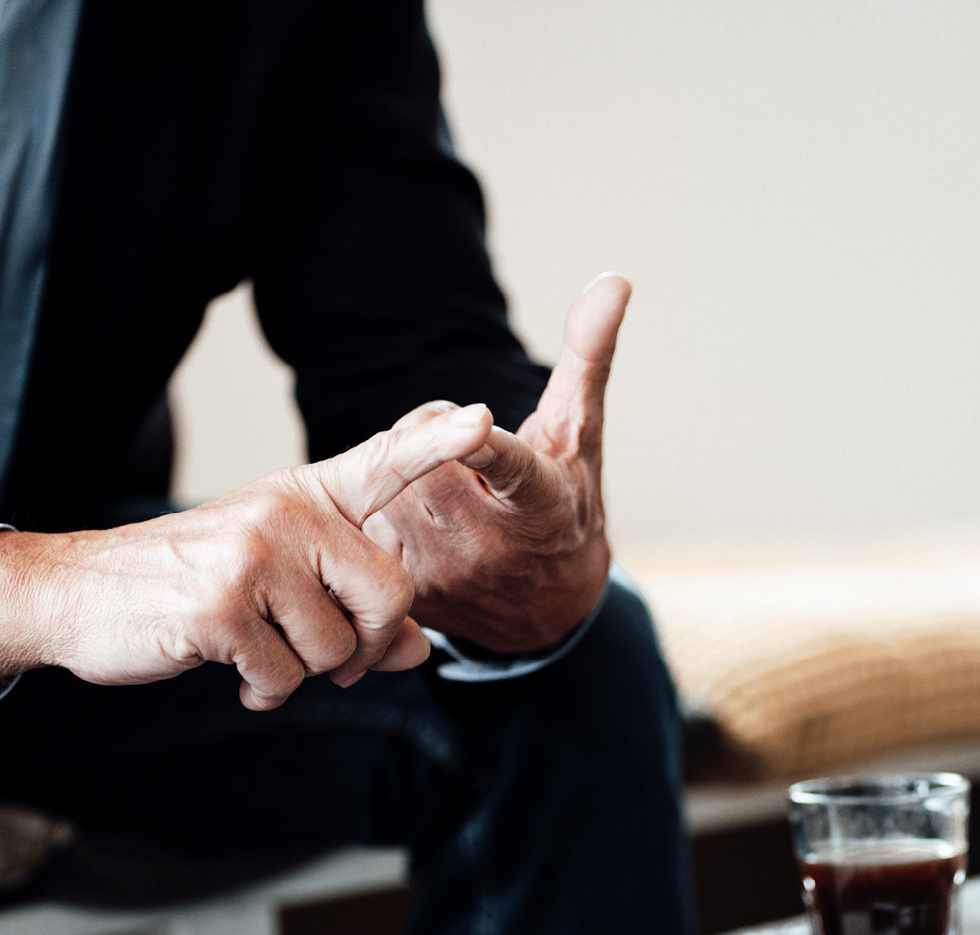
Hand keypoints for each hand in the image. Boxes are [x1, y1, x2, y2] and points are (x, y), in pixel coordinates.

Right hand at [0, 404, 495, 709]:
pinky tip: (230, 669)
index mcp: (305, 497)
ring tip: (255, 652)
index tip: (483, 420)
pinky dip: (262, 692)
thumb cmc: (186, 588)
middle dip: (365, 645)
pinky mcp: (223, 606)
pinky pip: (286, 677)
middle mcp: (287, 513)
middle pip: (391, 593)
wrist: (75, 595)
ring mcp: (255, 556)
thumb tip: (418, 651)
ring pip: (339, 648)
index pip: (383, 464)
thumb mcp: (277, 585)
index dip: (436, 445)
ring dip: (302, 673)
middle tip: (322, 659)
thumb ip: (353, 608)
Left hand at [363, 273, 629, 653]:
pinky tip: (412, 520)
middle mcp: (490, 544)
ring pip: (385, 485)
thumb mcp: (581, 434)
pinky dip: (378, 510)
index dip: (488, 445)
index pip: (512, 468)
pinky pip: (365, 526)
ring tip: (440, 485)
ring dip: (401, 470)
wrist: (547, 610)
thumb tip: (614, 280)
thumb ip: (589, 355)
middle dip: (429, 433)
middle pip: (422, 455)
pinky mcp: (408, 591)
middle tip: (456, 444)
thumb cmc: (567, 503)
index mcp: (540, 505)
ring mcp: (445, 572)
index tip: (476, 422)